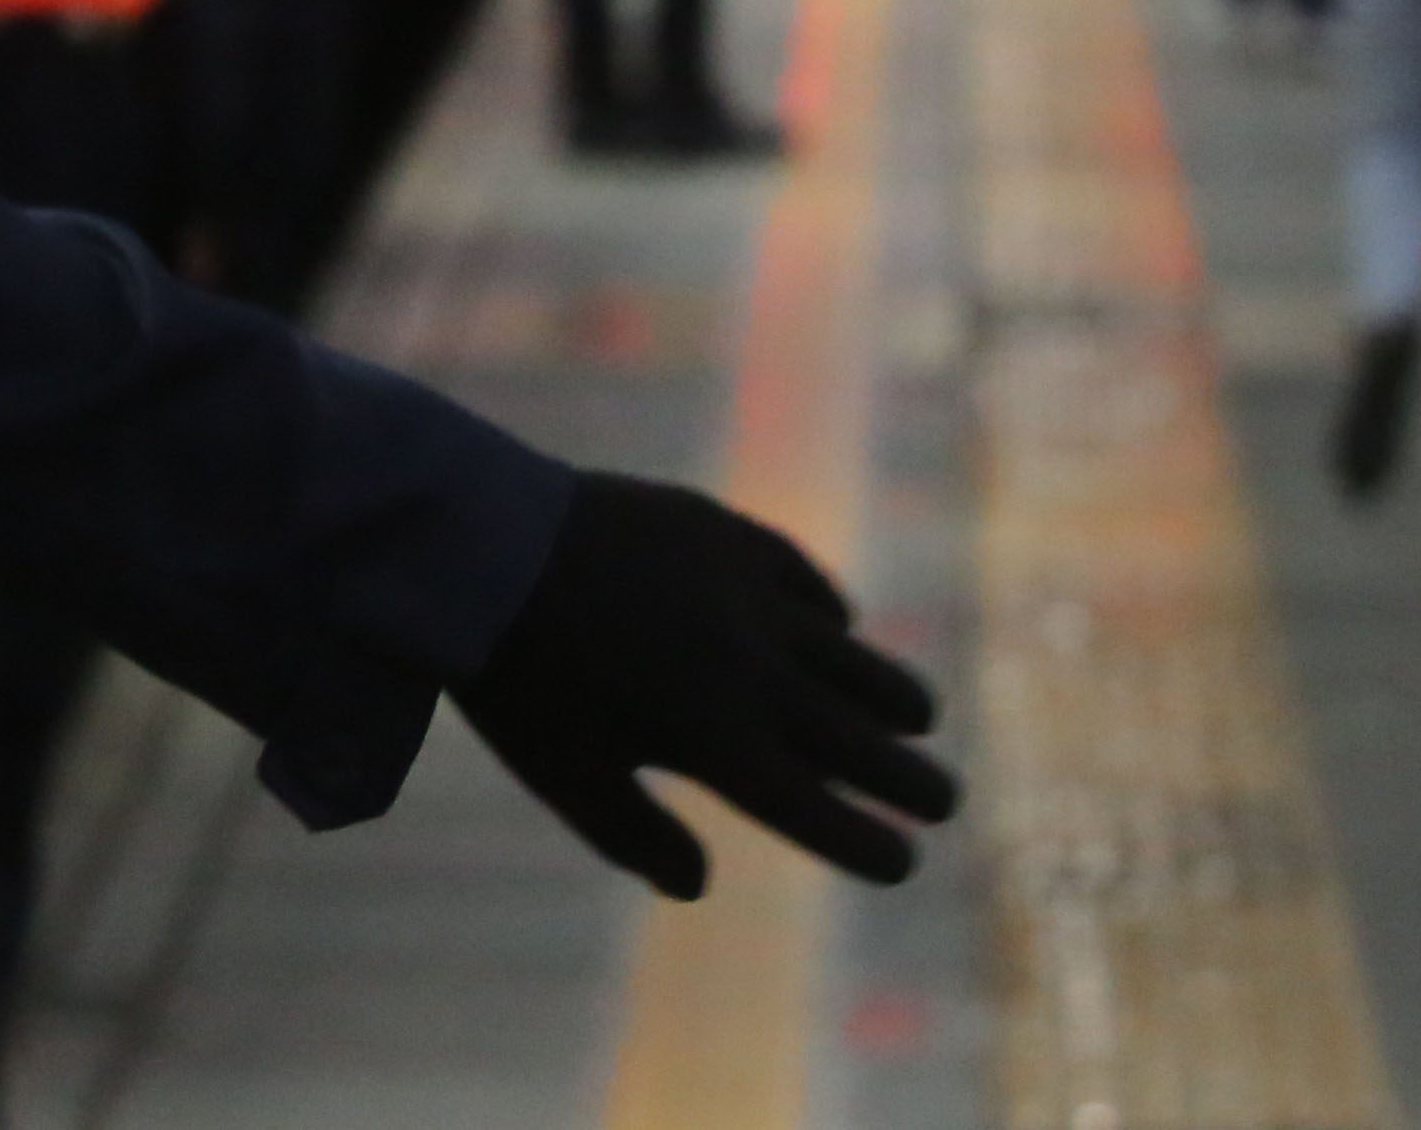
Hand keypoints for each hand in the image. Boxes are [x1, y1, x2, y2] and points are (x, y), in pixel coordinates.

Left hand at [454, 473, 957, 894]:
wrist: (477, 543)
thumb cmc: (514, 675)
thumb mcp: (564, 774)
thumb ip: (635, 837)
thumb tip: (699, 888)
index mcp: (717, 743)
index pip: (819, 812)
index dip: (867, 843)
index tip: (901, 861)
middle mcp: (752, 671)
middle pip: (859, 739)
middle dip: (909, 779)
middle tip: (943, 800)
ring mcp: (744, 595)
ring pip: (849, 654)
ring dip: (889, 693)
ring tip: (916, 717)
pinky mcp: (723, 533)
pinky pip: (801, 579)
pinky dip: (829, 610)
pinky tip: (839, 623)